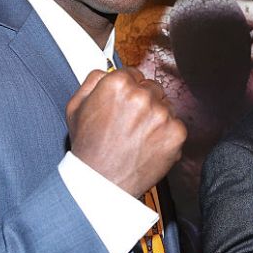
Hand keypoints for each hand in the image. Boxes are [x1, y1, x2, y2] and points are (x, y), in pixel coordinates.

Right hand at [66, 68, 186, 196]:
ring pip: (165, 106)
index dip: (128, 89)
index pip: (134, 73)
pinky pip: (176, 125)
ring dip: (156, 117)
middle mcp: (142, 96)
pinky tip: (148, 145)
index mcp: (118, 84)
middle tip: (130, 122)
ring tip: (137, 136)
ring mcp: (162, 115)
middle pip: (152, 88)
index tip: (125, 103)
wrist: (101, 182)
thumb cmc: (88, 148)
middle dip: (144, 101)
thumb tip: (106, 70)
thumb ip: (92, 81)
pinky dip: (166, 135)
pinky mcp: (176, 133)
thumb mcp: (75, 107)